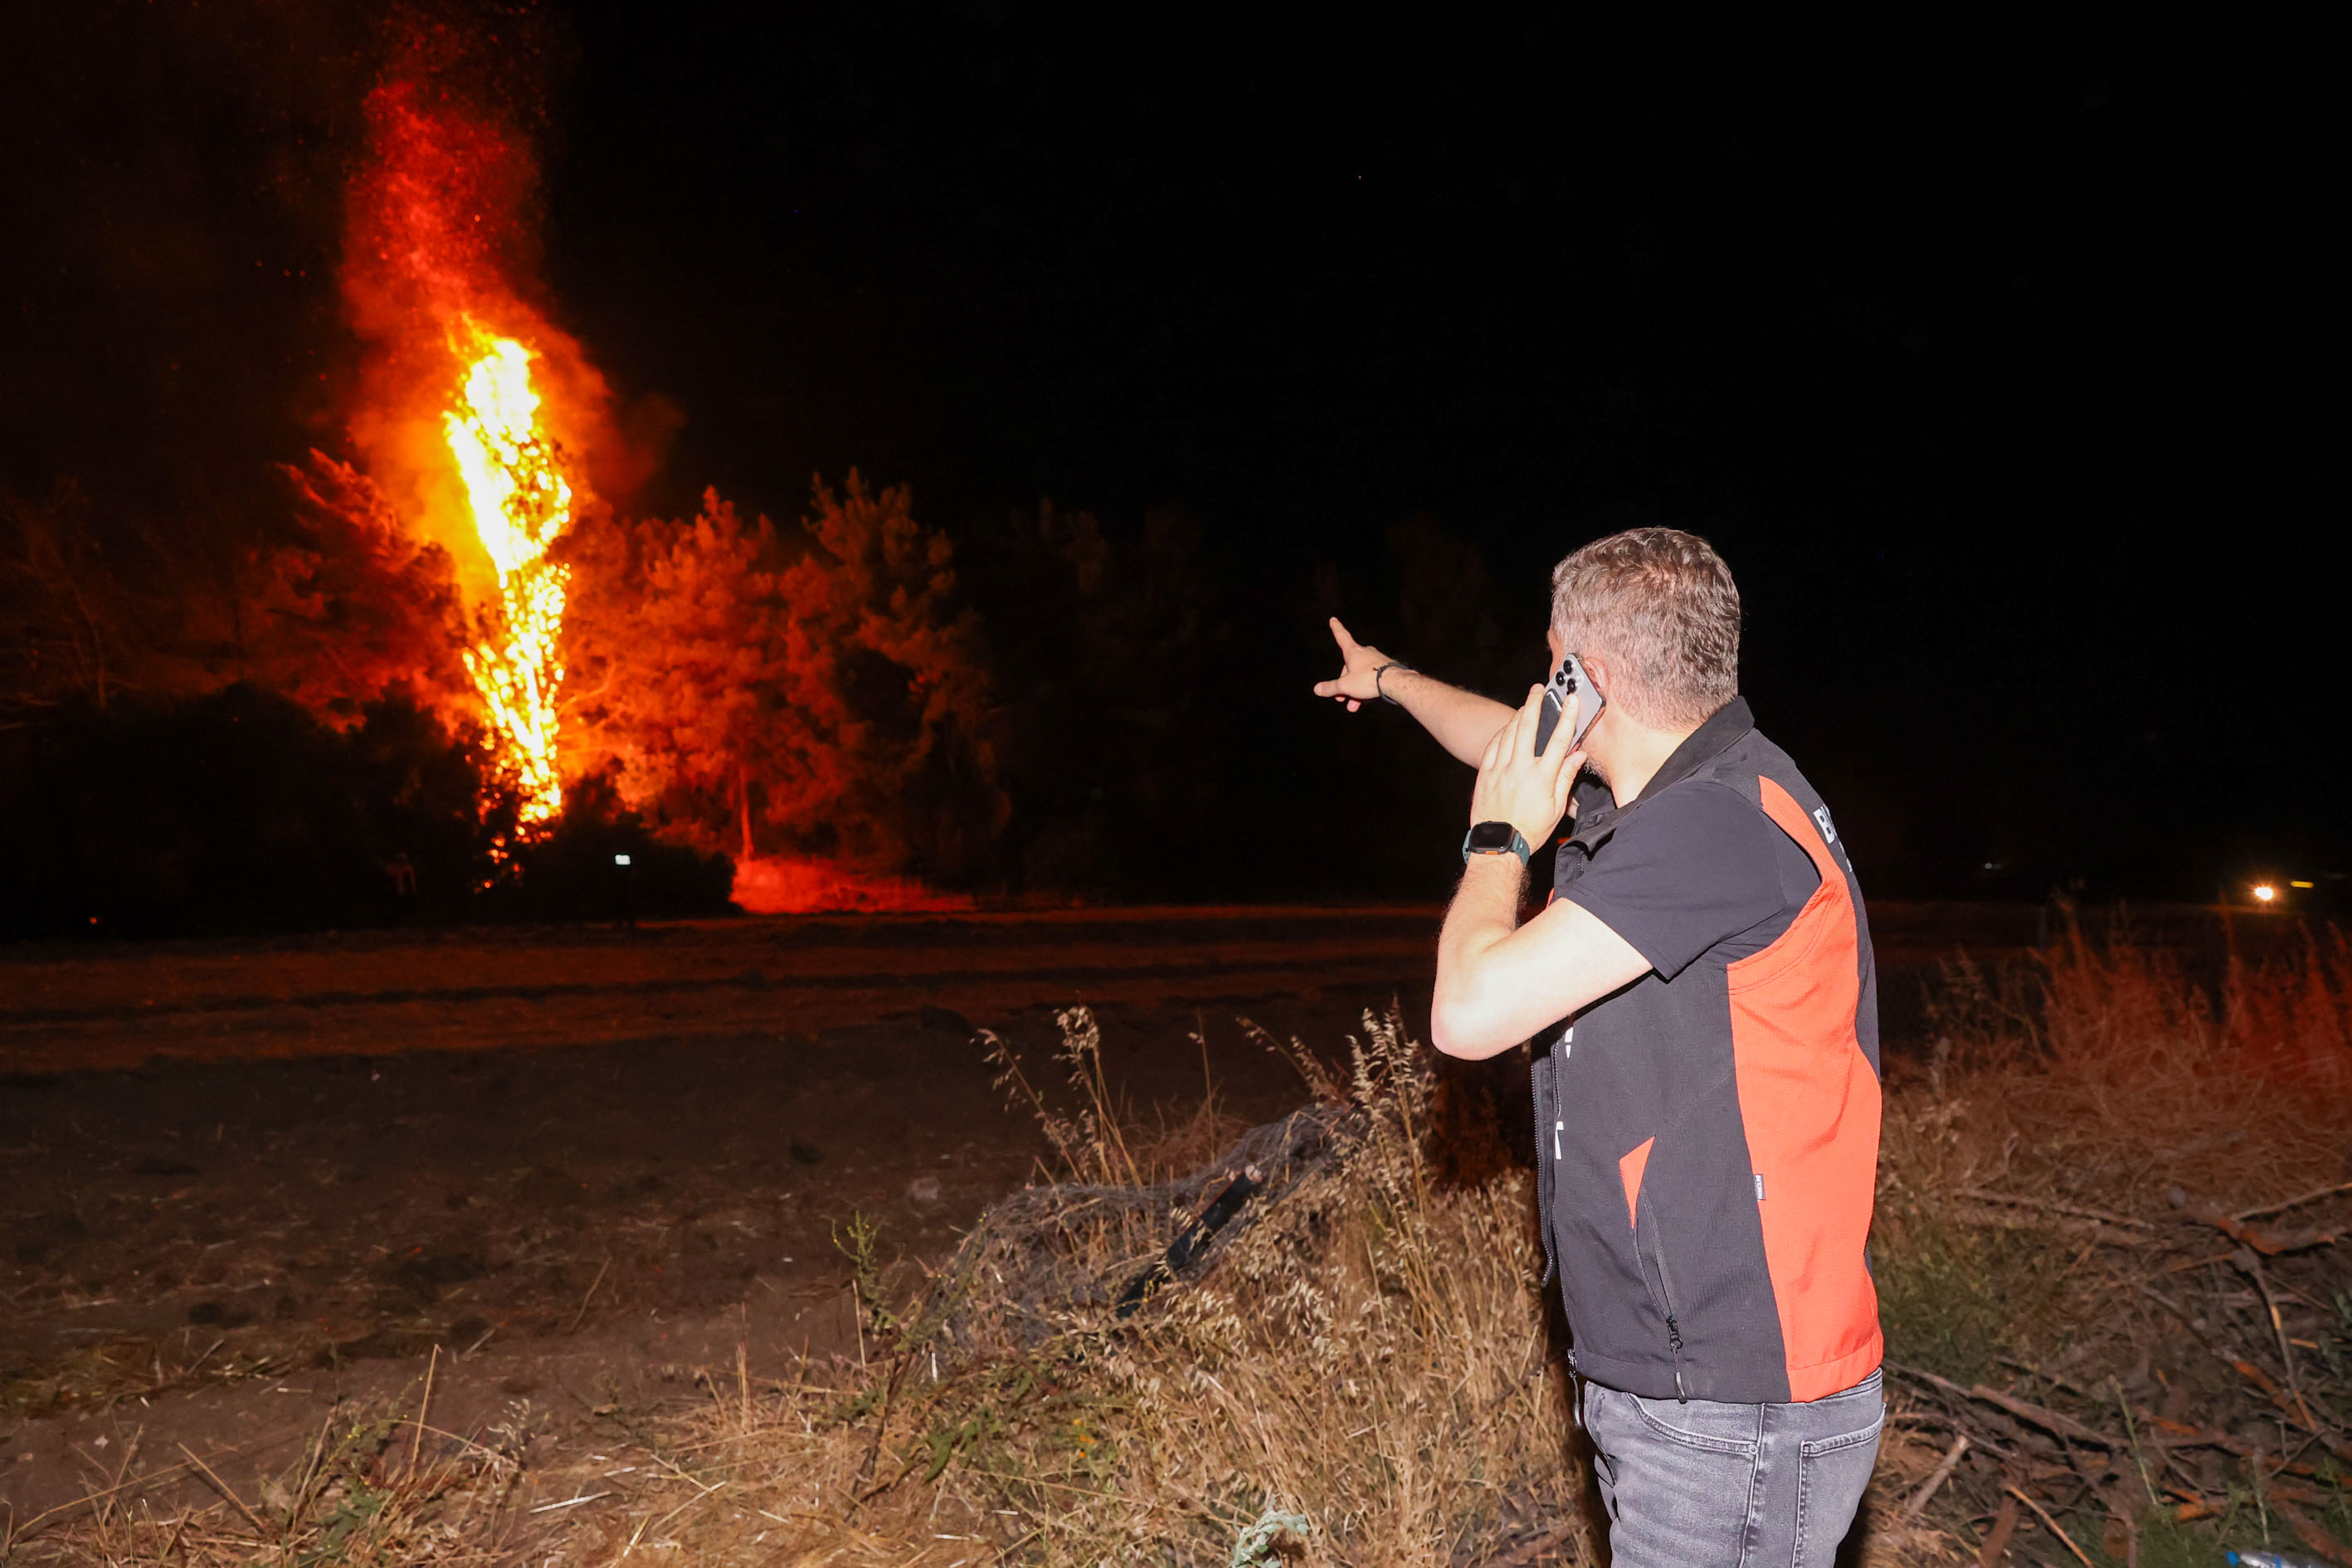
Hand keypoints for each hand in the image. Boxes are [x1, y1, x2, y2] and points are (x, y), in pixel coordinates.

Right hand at [1311, 617, 1397, 712]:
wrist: (1395, 682)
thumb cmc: (1368, 679)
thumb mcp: (1345, 686)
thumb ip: (1330, 687)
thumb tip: (1317, 689)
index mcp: (1353, 652)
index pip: (1341, 637)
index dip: (1336, 629)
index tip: (1333, 619)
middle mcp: (1365, 653)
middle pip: (1349, 666)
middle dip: (1344, 682)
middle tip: (1341, 698)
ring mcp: (1377, 660)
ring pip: (1361, 675)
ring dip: (1355, 690)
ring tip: (1353, 705)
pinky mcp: (1386, 669)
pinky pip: (1372, 678)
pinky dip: (1366, 689)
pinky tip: (1366, 700)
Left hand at [1469, 684, 1585, 847]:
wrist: (1499, 844)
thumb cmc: (1530, 829)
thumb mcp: (1556, 808)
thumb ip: (1566, 777)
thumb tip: (1578, 755)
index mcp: (1542, 777)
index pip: (1558, 740)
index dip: (1566, 717)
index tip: (1570, 700)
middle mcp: (1520, 769)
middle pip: (1528, 727)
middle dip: (1534, 704)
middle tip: (1539, 689)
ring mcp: (1500, 769)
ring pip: (1509, 733)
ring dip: (1518, 715)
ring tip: (1525, 704)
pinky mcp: (1485, 774)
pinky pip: (1493, 746)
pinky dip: (1502, 733)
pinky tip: (1507, 728)